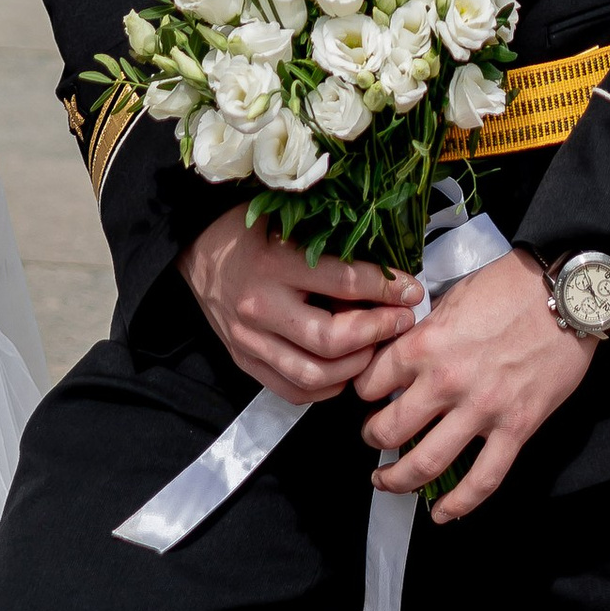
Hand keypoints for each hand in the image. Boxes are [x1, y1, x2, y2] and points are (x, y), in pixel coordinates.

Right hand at [178, 205, 421, 405]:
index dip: (385, 289)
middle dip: (376, 333)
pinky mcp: (244, 362)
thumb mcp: (288, 219)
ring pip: (314, 375)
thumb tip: (388, 268)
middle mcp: (260, 306)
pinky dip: (327, 389)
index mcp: (274, 261)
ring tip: (377, 347)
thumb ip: (331, 244)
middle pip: (331, 339)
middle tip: (401, 322)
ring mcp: (250, 340)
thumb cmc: (250, 229)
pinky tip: (345, 369)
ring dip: (356, 366)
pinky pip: (292, 391)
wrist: (197, 251)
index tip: (412, 289)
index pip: (342, 282)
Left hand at [354, 251, 593, 519]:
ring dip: (399, 480)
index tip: (368, 396)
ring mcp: (482, 409)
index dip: (363, 390)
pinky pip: (483, 480)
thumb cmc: (511, 286)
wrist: (566, 292)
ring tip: (388, 482)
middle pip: (389, 430)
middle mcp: (447, 380)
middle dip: (373, 439)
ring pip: (426, 464)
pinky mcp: (516, 428)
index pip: (371, 381)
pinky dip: (458, 505)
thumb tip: (407, 352)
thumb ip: (427, 330)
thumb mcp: (455, 296)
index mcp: (426, 343)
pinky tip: (442, 514)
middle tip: (373, 440)